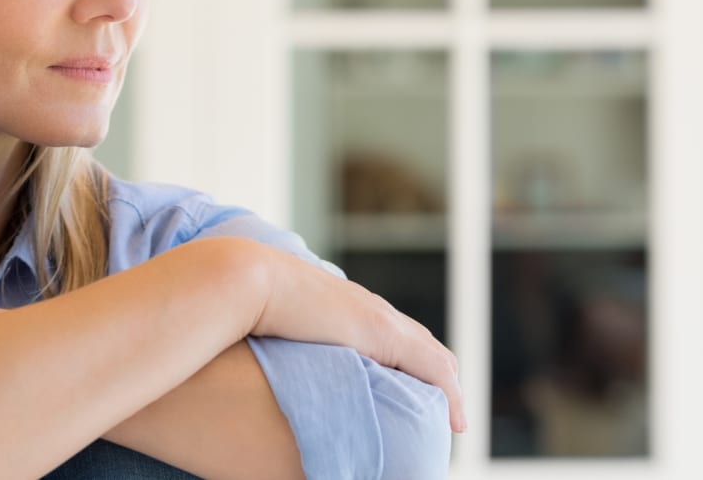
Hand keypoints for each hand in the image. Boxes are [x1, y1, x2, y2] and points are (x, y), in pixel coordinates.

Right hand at [236, 239, 466, 433]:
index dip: (409, 364)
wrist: (249, 281)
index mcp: (347, 307)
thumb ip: (288, 340)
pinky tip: (454, 420)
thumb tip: (274, 360)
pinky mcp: (385, 333)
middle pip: (423, 344)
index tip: (411, 392)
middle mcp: (371, 309)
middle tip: (442, 412)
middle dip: (437, 379)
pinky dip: (449, 394)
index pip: (394, 335)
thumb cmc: (248, 303)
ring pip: (434, 356)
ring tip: (451, 419)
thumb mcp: (275, 326)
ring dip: (446, 389)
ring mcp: (380, 319)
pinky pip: (433, 368)